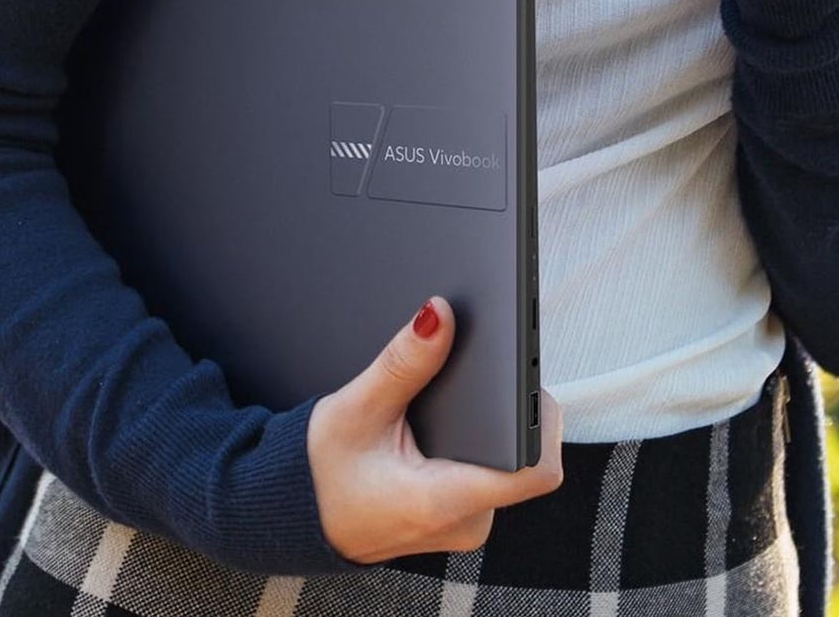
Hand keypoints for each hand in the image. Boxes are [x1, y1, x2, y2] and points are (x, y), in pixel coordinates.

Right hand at [307, 295, 562, 564]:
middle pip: (523, 455)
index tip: (526, 371)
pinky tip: (447, 416)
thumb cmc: (319, 473)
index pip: (534, 469)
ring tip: (455, 389)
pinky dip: (477, 438)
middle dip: (509, 405)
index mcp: (444, 503)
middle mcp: (466, 521)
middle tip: (480, 362)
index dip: (539, 417)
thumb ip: (404, 363)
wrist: (299, 514)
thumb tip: (439, 315)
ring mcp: (466, 522)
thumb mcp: (358, 409)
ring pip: (507, 461)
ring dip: (491, 422)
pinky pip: (489, 471)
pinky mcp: (460, 515)